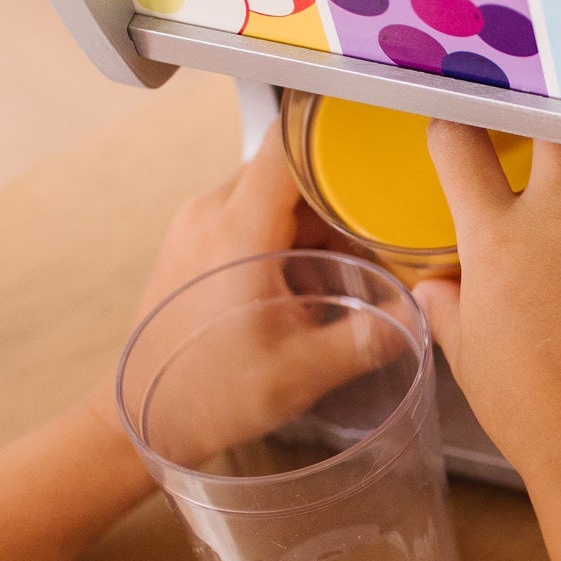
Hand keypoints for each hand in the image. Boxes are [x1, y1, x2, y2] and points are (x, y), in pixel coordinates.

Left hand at [98, 129, 404, 465]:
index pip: (289, 145)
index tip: (375, 166)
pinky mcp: (191, 240)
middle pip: (288, 170)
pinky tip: (297, 285)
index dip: (337, 147)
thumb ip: (367, 339)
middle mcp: (210, 213)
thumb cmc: (210, 395)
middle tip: (367, 244)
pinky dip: (281, 237)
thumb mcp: (303, 373)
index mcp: (237, 230)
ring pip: (270, 192)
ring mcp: (195, 223)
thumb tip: (418, 315)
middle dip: (334, 201)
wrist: (142, 415)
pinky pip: (248, 214)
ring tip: (331, 276)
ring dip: (309, 223)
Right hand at [416, 126, 560, 497]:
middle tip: (548, 152)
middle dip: (550, 125)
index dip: (455, 132)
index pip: (461, 143)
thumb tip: (438, 288)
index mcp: (499, 235)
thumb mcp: (468, 357)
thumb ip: (450, 307)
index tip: (460, 137)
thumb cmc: (532, 410)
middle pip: (559, 121)